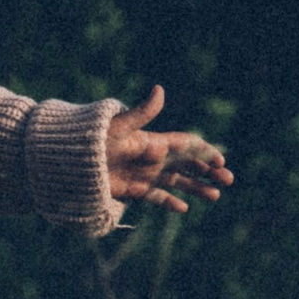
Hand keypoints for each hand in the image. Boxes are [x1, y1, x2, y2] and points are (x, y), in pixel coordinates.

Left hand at [104, 86, 232, 211]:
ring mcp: (143, 174)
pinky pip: (155, 197)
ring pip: (176, 182)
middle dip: (208, 172)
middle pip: (187, 165)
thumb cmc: (93, 140)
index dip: (205, 152)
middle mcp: (151, 158)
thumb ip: (142, 113)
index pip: (186, 145)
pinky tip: (184, 209)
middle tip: (228, 181)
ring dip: (196, 188)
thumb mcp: (119, 126)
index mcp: (152, 141)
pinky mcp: (132, 190)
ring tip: (215, 196)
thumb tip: (159, 90)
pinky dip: (169, 202)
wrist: (69, 160)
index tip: (220, 161)